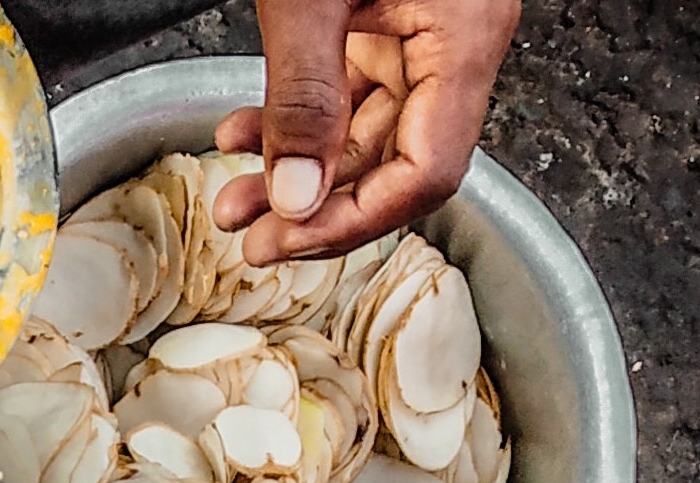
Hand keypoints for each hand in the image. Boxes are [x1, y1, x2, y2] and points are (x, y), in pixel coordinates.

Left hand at [211, 0, 520, 263]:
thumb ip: (304, 95)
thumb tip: (295, 197)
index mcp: (466, 34)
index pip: (426, 171)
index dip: (353, 222)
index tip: (286, 243)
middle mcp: (455, 43)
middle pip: (394, 164)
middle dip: (313, 207)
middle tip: (252, 239)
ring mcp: (422, 34)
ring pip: (362, 136)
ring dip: (292, 173)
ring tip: (233, 198)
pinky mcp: (385, 22)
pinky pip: (345, 95)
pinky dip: (294, 122)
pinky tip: (244, 134)